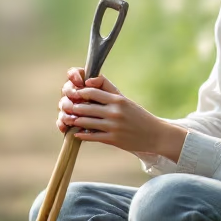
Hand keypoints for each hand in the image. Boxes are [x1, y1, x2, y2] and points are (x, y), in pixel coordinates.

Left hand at [56, 67, 186, 158]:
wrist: (155, 134)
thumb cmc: (137, 115)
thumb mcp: (124, 100)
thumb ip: (107, 90)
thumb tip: (89, 81)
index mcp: (117, 100)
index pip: (92, 92)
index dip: (79, 92)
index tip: (72, 93)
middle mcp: (114, 112)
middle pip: (85, 107)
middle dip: (73, 107)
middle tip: (65, 107)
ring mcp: (113, 126)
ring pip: (86, 122)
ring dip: (74, 121)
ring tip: (67, 119)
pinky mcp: (113, 139)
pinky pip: (92, 136)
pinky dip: (82, 135)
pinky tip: (76, 133)